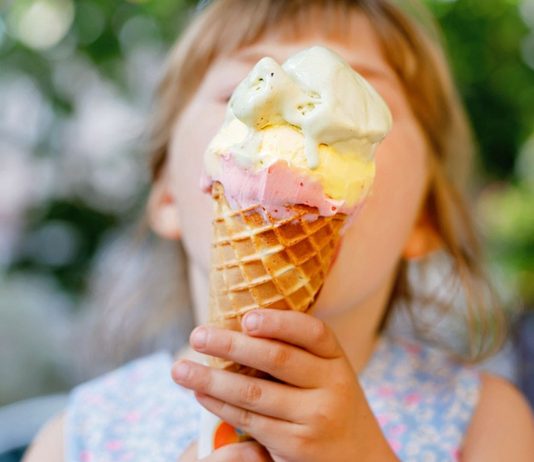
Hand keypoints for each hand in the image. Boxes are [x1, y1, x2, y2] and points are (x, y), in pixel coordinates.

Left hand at [172, 310, 396, 461]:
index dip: (278, 322)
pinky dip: (220, 404)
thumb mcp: (327, 377)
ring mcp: (315, 417)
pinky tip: (200, 393)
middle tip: (197, 335)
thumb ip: (298, 356)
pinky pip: (249, 420)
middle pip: (277, 358)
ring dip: (212, 378)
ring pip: (254, 392)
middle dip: (231, 344)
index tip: (246, 318)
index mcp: (337, 360)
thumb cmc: (330, 406)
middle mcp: (332, 386)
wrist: (360, 460)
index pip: (312, 332)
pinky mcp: (296, 445)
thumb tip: (240, 328)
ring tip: (180, 369)